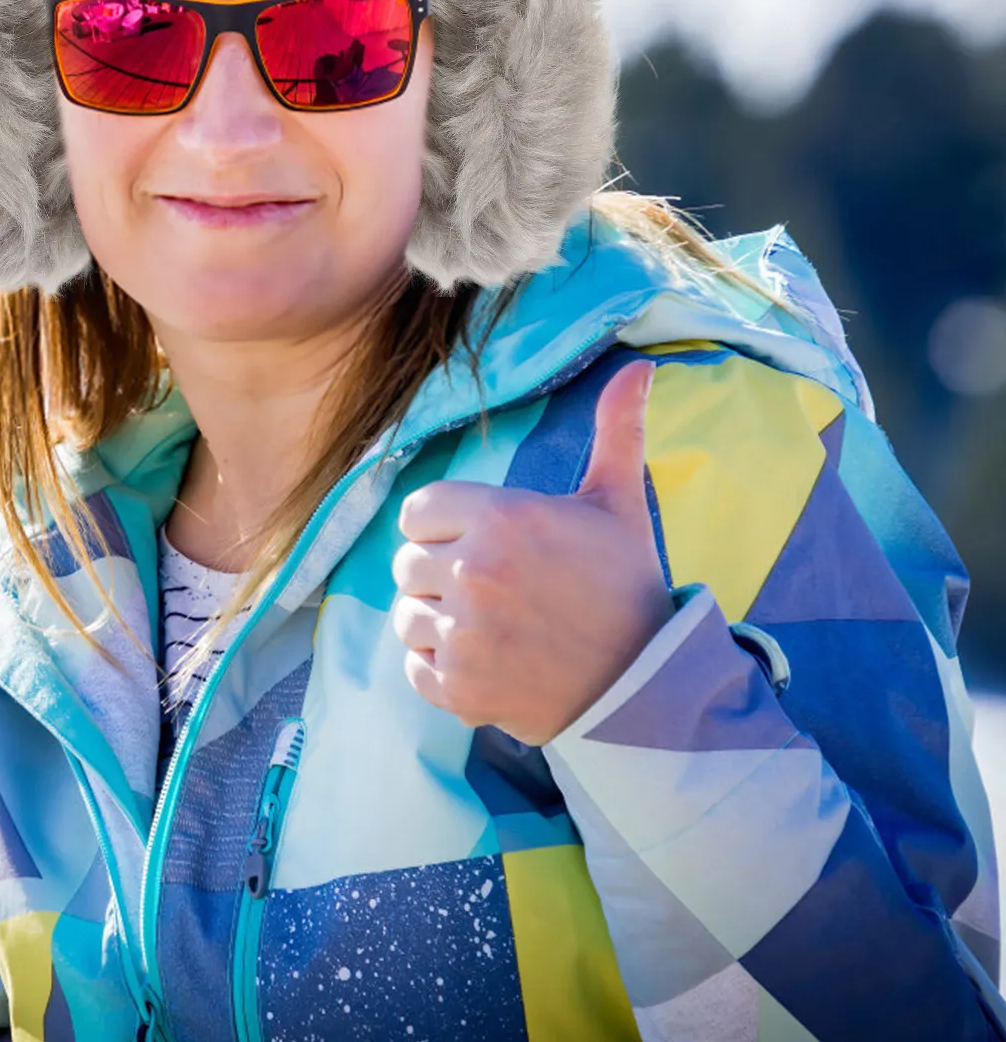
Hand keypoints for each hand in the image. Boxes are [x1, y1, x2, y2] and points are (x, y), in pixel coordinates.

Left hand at [390, 360, 674, 744]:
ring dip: (437, 624)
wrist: (649, 687)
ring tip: (488, 627)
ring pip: (406, 618)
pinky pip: (414, 669)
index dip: (442, 527)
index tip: (477, 543)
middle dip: (438, 574)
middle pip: (406, 564)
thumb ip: (615, 430)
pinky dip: (441, 671)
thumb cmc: (628, 586)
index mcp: (502, 519)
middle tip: (489, 589)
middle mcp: (474, 573)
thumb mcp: (619, 503)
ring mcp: (464, 636)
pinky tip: (486, 663)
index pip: (417, 511)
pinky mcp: (459, 690)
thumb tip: (639, 364)